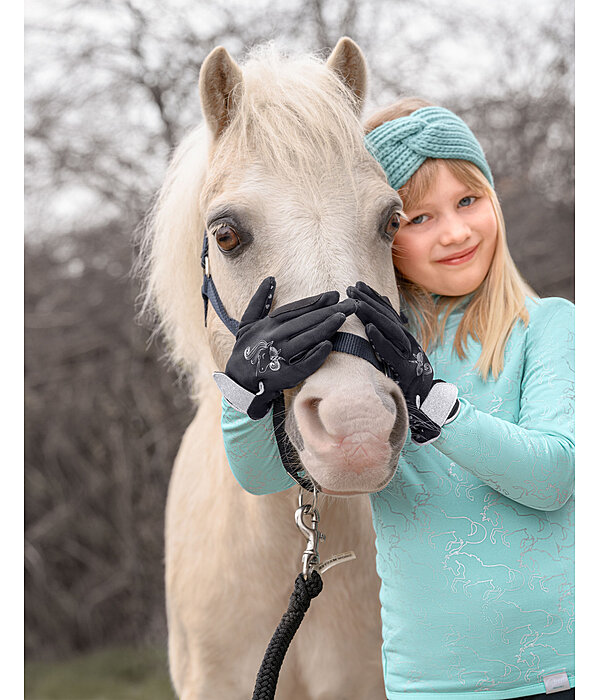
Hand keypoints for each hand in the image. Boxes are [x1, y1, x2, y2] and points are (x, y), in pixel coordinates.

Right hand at [214, 277, 355, 418]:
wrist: (238, 382)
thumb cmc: (246, 350)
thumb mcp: (247, 323)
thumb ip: (259, 301)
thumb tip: (269, 279)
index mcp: (268, 325)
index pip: (296, 310)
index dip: (316, 301)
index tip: (335, 295)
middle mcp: (274, 338)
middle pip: (305, 321)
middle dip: (329, 311)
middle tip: (350, 304)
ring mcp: (279, 357)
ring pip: (306, 339)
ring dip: (325, 328)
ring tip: (342, 318)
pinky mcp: (284, 375)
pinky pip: (303, 364)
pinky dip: (315, 355)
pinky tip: (329, 345)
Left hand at [347, 281, 458, 444]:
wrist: (430, 409)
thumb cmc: (410, 386)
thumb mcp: (400, 361)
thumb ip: (389, 344)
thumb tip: (372, 323)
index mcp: (407, 341)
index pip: (389, 315)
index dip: (374, 299)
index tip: (358, 287)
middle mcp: (411, 346)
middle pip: (389, 319)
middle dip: (370, 301)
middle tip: (352, 288)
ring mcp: (411, 358)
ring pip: (391, 332)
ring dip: (373, 315)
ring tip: (356, 304)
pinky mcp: (408, 373)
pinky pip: (393, 355)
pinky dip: (381, 341)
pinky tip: (368, 330)